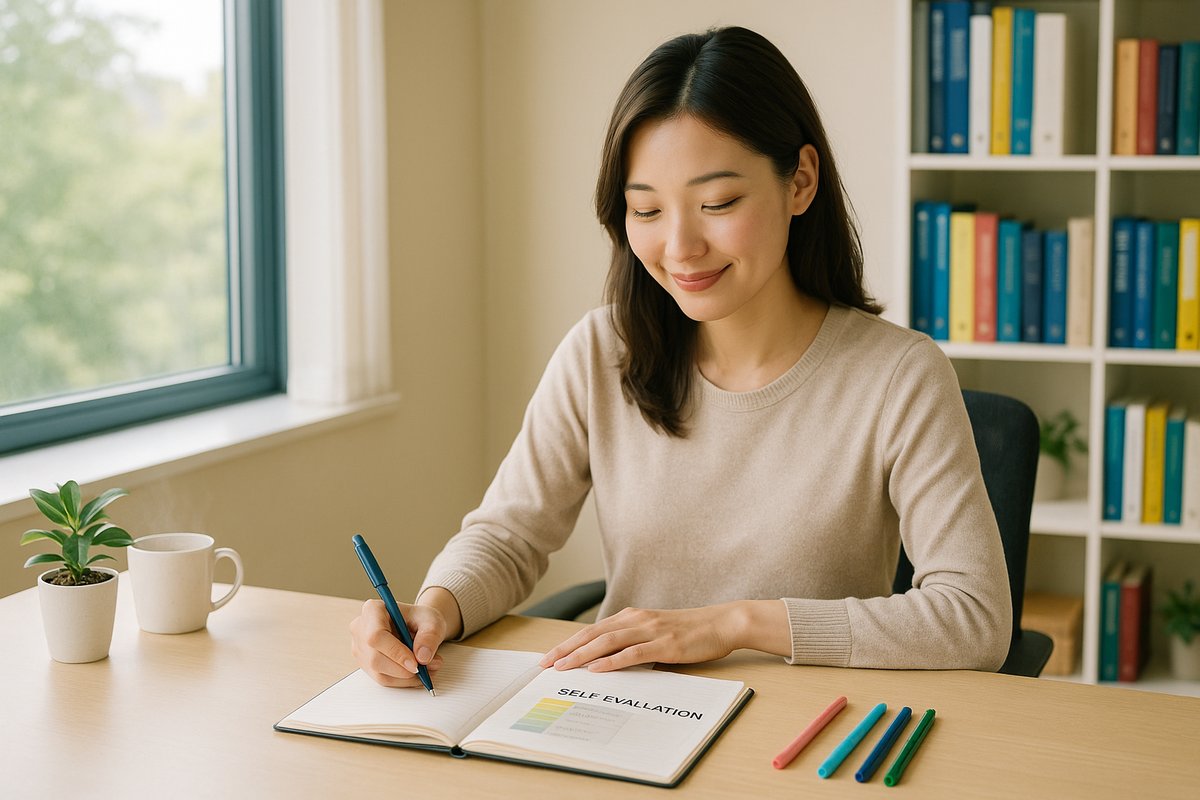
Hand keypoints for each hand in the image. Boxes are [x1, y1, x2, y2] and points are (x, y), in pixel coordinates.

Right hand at [349, 598, 447, 687]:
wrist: (417, 625)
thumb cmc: (420, 619)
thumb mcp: (432, 621)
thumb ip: (430, 636)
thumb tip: (422, 657)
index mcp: (373, 610)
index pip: (376, 636)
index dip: (395, 652)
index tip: (416, 663)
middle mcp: (361, 628)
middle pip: (375, 658)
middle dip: (403, 669)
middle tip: (427, 668)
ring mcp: (360, 647)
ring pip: (379, 672)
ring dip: (406, 677)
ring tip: (428, 669)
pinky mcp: (365, 663)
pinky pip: (382, 679)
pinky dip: (403, 680)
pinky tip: (417, 674)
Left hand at [537, 604, 746, 672]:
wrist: (722, 623)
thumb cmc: (690, 631)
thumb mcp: (656, 633)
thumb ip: (634, 643)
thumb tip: (609, 662)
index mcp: (632, 616)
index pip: (592, 630)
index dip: (568, 643)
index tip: (549, 657)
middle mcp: (637, 619)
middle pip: (593, 634)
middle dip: (566, 649)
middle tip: (544, 664)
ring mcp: (650, 631)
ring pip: (607, 642)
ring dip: (581, 655)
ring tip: (562, 666)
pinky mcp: (664, 644)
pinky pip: (633, 653)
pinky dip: (612, 661)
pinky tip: (596, 669)